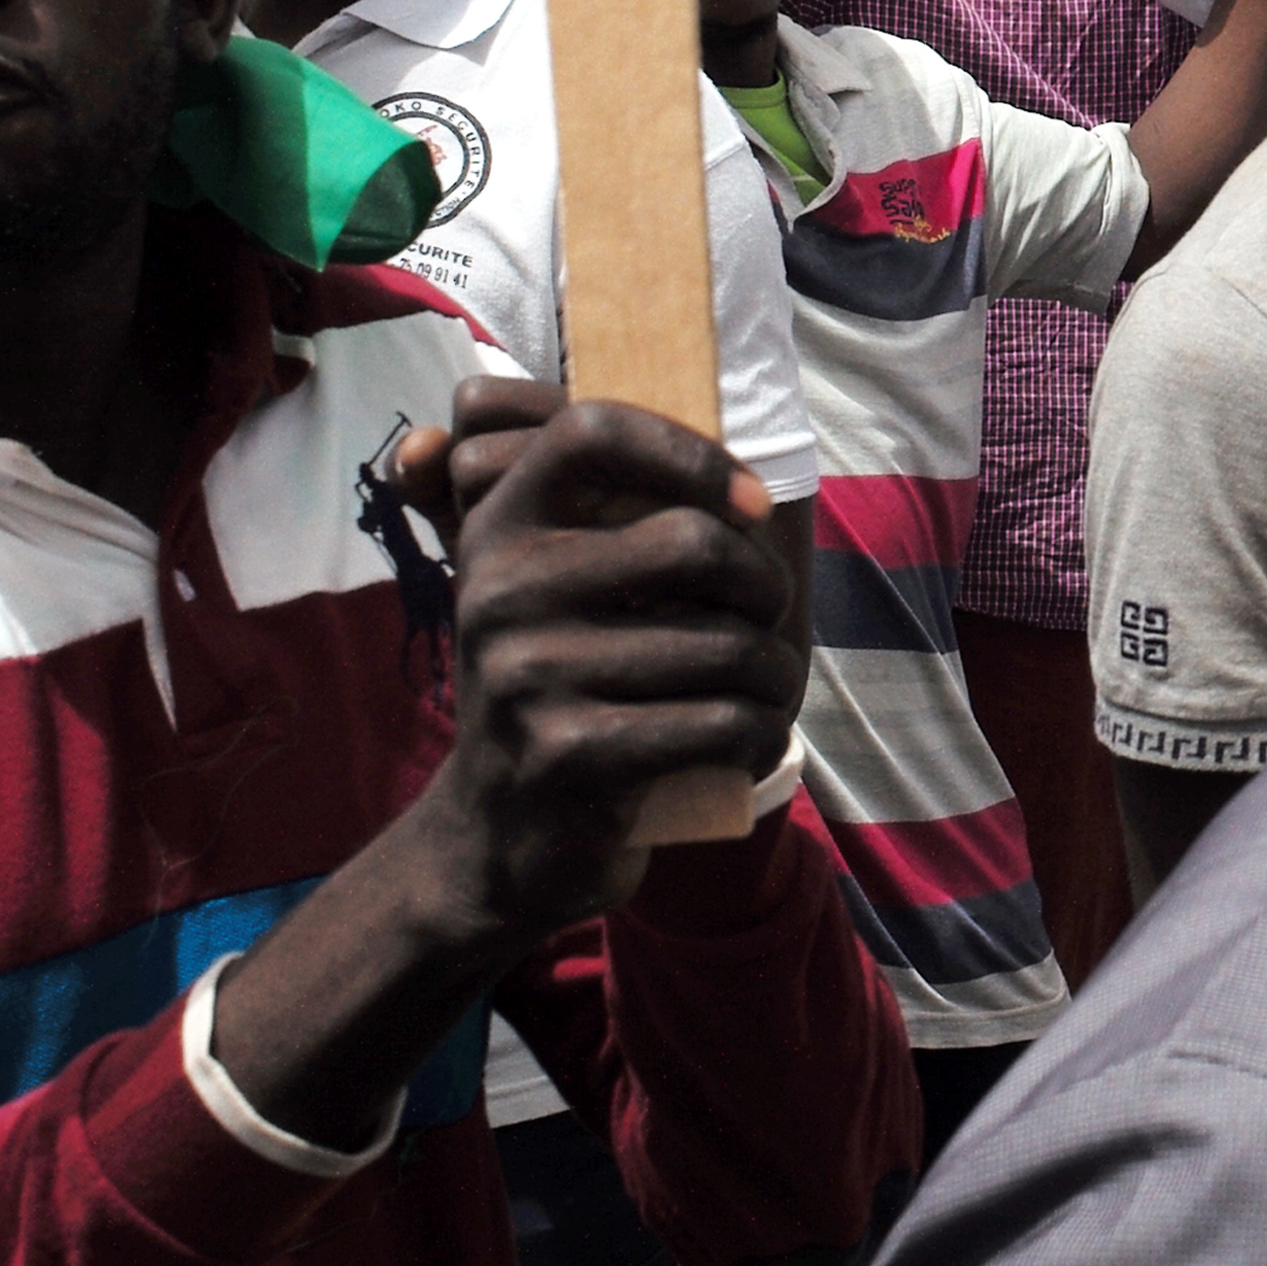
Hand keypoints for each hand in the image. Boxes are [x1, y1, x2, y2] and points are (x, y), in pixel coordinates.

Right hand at [390, 384, 801, 936]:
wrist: (494, 836)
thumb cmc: (556, 687)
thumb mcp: (546, 592)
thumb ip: (605, 518)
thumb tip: (742, 485)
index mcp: (499, 528)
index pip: (594, 429)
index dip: (692, 453)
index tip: (749, 501)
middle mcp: (502, 590)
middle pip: (692, 542)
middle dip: (763, 584)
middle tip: (765, 617)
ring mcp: (529, 674)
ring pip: (723, 646)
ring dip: (772, 673)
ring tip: (762, 688)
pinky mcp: (571, 753)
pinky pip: (718, 723)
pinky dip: (758, 733)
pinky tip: (748, 740)